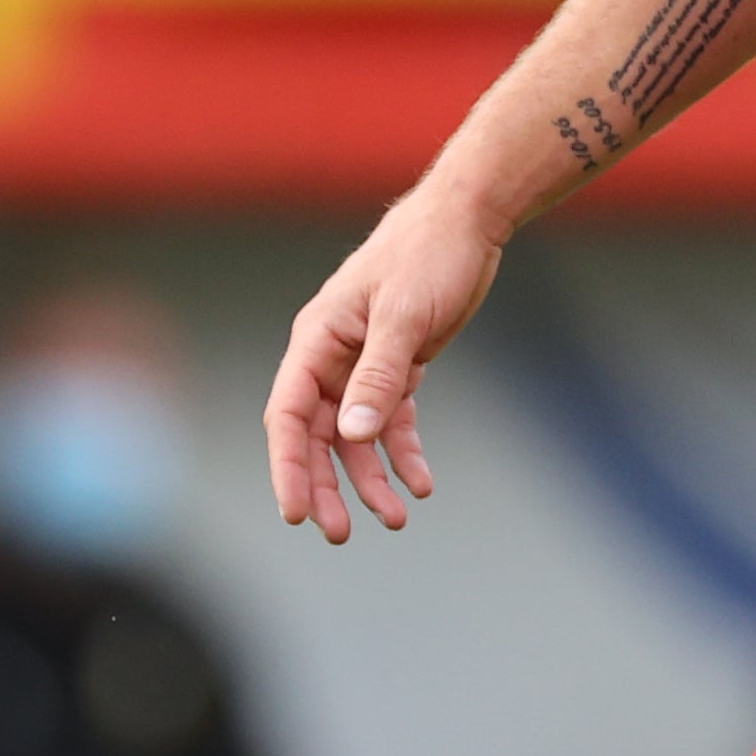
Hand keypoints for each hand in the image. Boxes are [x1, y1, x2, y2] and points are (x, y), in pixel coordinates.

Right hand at [264, 182, 504, 541]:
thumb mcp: (403, 315)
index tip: (295, 512)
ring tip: (395, 519)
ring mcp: (363, 365)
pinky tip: (421, 484)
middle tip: (341, 533)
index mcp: (317, 340)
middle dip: (327, 486)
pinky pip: (392, 422)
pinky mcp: (398, 367)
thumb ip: (378, 376)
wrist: (467, 222)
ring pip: (356, 437)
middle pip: (318, 436)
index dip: (288, 466)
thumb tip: (352, 435)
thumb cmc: (427, 254)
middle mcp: (332, 358)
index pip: (289, 415)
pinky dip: (404, 453)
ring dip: (370, 478)